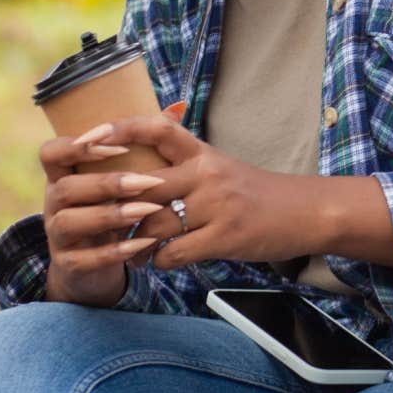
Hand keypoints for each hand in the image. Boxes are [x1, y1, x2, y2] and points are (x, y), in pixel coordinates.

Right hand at [38, 135, 164, 306]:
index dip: (76, 147)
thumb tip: (177, 107)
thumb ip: (142, 146)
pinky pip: (84, 259)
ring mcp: (57, 235)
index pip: (51, 152)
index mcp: (64, 175)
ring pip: (69, 222)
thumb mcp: (122, 178)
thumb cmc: (113, 208)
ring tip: (147, 210)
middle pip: (64, 188)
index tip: (116, 146)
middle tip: (147, 181)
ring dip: (110, 215)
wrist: (97, 263)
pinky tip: (143, 244)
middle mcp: (53, 203)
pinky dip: (114, 252)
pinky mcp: (68, 264)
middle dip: (106, 183)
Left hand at [81, 115, 320, 269]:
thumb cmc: (255, 192)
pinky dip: (160, 262)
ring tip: (130, 253)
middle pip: (143, 185)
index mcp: (203, 153)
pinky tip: (160, 263)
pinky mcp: (224, 236)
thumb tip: (137, 170)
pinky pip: (174, 252)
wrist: (305, 212)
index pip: (156, 129)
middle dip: (115, 205)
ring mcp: (216, 205)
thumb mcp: (220, 167)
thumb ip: (182, 164)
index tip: (88, 138)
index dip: (119, 130)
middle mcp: (207, 174)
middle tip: (98, 220)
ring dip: (134, 244)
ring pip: (153, 224)